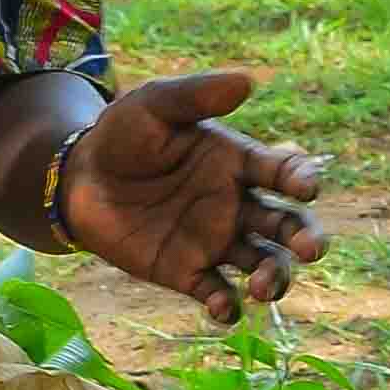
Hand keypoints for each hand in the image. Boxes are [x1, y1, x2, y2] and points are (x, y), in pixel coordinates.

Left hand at [54, 69, 330, 323]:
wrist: (78, 178)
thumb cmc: (122, 134)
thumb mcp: (154, 104)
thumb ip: (196, 95)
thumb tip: (248, 81)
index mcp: (238, 161)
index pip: (285, 171)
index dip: (303, 179)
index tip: (307, 188)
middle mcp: (237, 204)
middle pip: (287, 225)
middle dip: (305, 237)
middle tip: (311, 249)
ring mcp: (214, 241)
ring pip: (263, 264)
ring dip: (274, 278)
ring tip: (263, 286)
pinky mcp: (187, 272)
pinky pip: (217, 293)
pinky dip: (227, 306)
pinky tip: (224, 307)